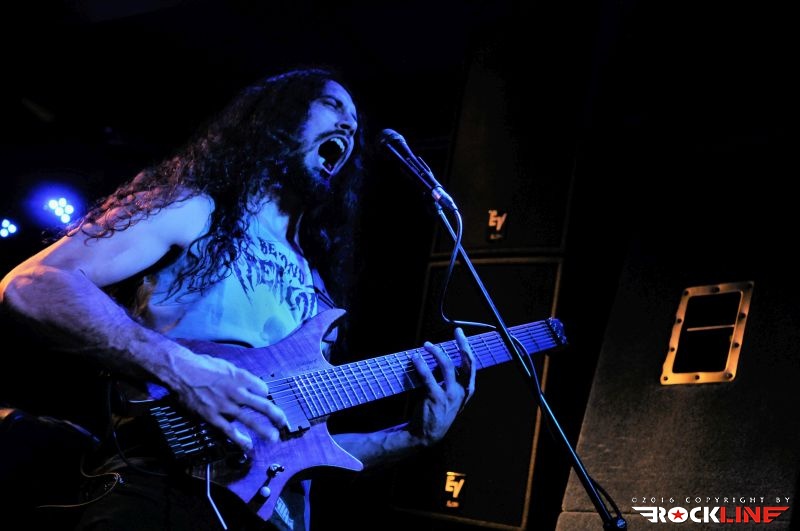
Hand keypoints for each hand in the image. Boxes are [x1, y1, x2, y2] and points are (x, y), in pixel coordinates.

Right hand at [170, 350, 287, 451]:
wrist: (182, 371)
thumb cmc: (202, 365)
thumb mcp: (226, 365)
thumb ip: (238, 376)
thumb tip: (247, 383)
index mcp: (241, 377)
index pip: (262, 388)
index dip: (264, 394)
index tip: (264, 398)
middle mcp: (237, 392)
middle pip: (263, 405)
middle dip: (275, 415)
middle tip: (283, 422)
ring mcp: (226, 406)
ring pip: (250, 420)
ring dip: (263, 430)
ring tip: (273, 438)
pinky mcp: (213, 416)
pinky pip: (229, 430)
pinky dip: (240, 439)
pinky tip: (248, 445)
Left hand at [408, 327, 475, 444]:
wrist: (426, 435)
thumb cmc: (437, 412)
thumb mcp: (451, 398)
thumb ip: (452, 381)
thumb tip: (443, 357)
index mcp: (467, 391)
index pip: (471, 365)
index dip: (467, 348)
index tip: (460, 334)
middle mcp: (461, 392)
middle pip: (466, 362)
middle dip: (462, 344)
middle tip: (457, 331)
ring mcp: (449, 395)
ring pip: (447, 365)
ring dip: (437, 352)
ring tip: (427, 345)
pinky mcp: (435, 397)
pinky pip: (428, 376)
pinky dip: (421, 364)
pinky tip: (416, 357)